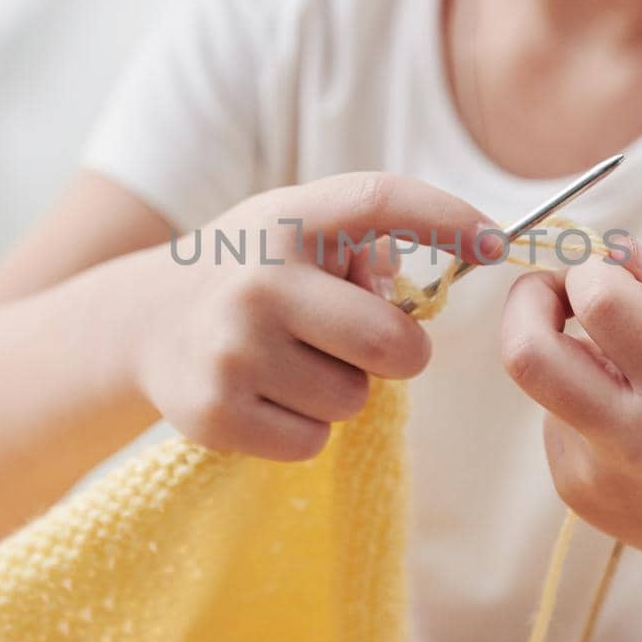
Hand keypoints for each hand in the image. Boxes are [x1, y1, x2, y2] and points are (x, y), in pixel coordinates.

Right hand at [113, 173, 501, 460]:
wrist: (144, 322)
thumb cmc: (255, 275)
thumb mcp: (296, 233)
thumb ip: (365, 247)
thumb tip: (436, 282)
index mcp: (287, 219)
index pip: (380, 200)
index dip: (448, 218)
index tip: (498, 244)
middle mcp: (259, 280)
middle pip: (392, 342)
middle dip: (399, 353)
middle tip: (366, 344)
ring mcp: (233, 350)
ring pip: (355, 400)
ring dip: (342, 390)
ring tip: (295, 362)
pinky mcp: (216, 413)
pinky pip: (314, 441)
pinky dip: (305, 427)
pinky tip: (269, 394)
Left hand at [499, 234, 641, 574]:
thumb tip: (613, 252)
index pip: (602, 304)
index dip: (591, 271)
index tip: (605, 271)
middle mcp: (633, 439)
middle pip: (527, 354)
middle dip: (528, 301)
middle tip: (556, 291)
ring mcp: (595, 474)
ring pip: (544, 382)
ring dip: (574, 359)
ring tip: (638, 384)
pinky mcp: (574, 492)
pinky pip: (555, 419)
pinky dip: (583, 403)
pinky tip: (635, 428)